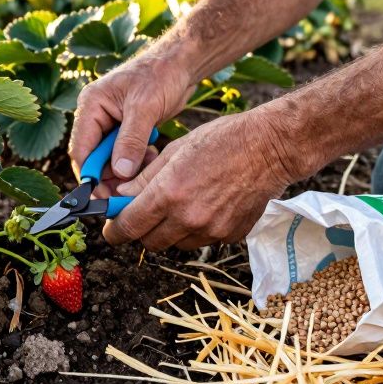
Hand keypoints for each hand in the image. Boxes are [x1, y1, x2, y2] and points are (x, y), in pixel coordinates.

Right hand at [68, 51, 195, 181]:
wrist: (181, 62)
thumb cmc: (160, 74)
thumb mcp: (144, 108)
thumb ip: (131, 140)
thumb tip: (119, 173)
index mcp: (91, 105)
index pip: (81, 149)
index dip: (90, 176)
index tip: (103, 197)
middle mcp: (96, 115)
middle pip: (94, 158)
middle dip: (110, 177)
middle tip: (128, 194)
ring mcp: (112, 123)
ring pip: (111, 159)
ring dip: (127, 170)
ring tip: (146, 173)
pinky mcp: (127, 129)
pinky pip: (126, 154)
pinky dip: (137, 161)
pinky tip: (153, 159)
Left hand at [102, 110, 301, 250]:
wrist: (270, 148)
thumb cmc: (222, 140)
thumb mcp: (175, 151)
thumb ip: (144, 179)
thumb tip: (119, 197)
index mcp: (169, 194)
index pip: (128, 228)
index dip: (114, 230)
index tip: (111, 227)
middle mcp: (188, 218)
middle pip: (149, 242)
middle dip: (142, 230)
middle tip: (145, 212)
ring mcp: (211, 230)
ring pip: (176, 243)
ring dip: (170, 230)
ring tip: (182, 203)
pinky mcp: (230, 236)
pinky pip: (203, 240)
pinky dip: (197, 229)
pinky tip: (207, 204)